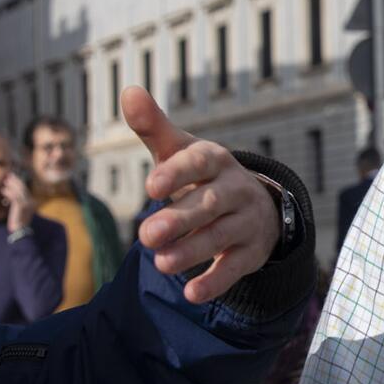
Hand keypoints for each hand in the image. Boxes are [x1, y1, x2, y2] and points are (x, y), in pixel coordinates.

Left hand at [1, 173, 35, 232]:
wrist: (19, 231)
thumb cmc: (17, 222)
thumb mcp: (18, 210)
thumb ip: (17, 202)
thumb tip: (12, 194)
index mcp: (31, 202)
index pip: (25, 189)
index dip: (18, 182)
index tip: (12, 177)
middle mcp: (31, 202)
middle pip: (23, 187)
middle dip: (15, 181)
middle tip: (8, 176)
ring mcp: (27, 204)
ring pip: (19, 190)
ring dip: (11, 185)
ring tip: (5, 183)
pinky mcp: (21, 206)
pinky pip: (15, 196)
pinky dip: (8, 192)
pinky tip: (3, 191)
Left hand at [125, 85, 278, 303]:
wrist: (255, 206)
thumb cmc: (202, 174)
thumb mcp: (180, 150)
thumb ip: (153, 126)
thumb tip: (129, 90)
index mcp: (215, 160)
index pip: (197, 163)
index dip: (176, 174)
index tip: (150, 187)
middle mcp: (235, 189)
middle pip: (207, 205)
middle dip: (178, 220)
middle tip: (146, 234)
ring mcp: (245, 222)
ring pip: (219, 237)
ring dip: (190, 251)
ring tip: (159, 264)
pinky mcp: (250, 253)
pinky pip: (234, 268)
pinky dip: (215, 281)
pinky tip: (190, 293)